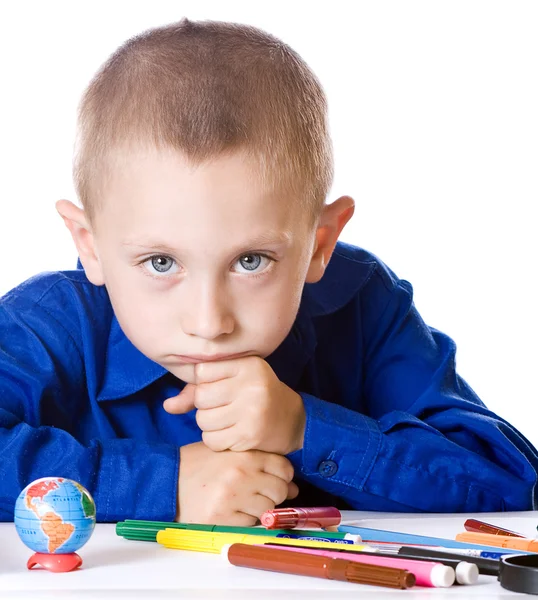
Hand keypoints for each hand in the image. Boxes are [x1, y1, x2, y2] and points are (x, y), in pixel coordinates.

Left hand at [164, 356, 305, 453]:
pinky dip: (217, 441)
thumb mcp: (235, 382)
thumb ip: (199, 389)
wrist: (294, 422)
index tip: (222, 389)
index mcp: (248, 365)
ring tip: (229, 422)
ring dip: (211, 426)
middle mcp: (251, 384)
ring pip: (203, 420)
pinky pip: (212, 440)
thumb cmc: (257, 397)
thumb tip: (167, 407)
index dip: (206, 384)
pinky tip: (233, 435)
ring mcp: (252, 410)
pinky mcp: (249, 434)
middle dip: (207, 406)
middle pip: (201, 397)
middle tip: (225, 408)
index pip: (202, 372)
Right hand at [177, 441, 298, 524]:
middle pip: (280, 489)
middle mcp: (241, 476)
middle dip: (275, 493)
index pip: (283, 467)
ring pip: (267, 509)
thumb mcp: (224, 450)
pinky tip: (232, 511)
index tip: (276, 478)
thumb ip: (255, 459)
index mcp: (243, 455)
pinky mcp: (222, 520)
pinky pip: (250, 524)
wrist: (164, 481)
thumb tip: (289, 479)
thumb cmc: (195, 464)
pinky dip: (246, 520)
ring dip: (261, 508)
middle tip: (261, 492)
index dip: (283, 474)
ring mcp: (232, 499)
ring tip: (244, 501)